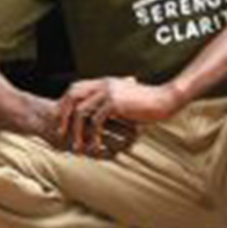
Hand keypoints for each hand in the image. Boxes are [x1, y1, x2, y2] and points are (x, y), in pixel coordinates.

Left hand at [54, 76, 181, 158]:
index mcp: (105, 82)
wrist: (165, 99)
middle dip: (63, 115)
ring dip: (76, 130)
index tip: (62, 121)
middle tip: (61, 133)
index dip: (66, 104)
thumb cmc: (149, 102)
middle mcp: (104, 84)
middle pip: (72, 95)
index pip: (75, 88)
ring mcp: (109, 92)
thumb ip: (112, 101)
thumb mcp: (127, 98)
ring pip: (81, 111)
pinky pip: (96, 121)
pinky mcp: (115, 103)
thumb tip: (102, 114)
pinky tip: (95, 146)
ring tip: (77, 145)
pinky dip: (93, 135)